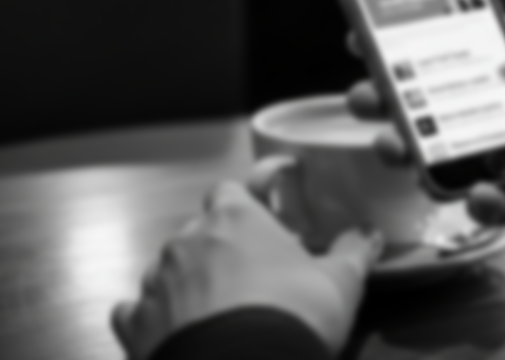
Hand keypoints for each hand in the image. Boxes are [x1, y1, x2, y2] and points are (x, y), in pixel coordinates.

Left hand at [111, 170, 382, 359]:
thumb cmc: (292, 314)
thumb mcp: (341, 281)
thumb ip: (354, 251)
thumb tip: (369, 234)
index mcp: (235, 217)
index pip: (242, 184)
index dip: (263, 180)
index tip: (279, 178)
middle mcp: (188, 240)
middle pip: (205, 226)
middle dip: (227, 238)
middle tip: (257, 261)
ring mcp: (156, 282)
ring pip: (169, 266)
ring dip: (191, 275)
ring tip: (219, 300)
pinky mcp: (136, 325)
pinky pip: (137, 310)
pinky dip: (154, 314)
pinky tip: (173, 326)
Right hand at [347, 18, 504, 249]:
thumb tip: (502, 67)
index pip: (470, 49)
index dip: (423, 39)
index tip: (375, 30)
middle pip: (443, 103)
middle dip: (396, 97)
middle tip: (363, 93)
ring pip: (452, 155)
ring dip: (415, 150)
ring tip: (392, 142)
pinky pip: (490, 204)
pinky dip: (477, 199)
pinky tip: (480, 191)